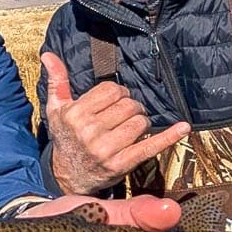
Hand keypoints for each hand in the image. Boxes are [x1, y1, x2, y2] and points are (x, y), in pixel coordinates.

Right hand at [41, 52, 189, 194]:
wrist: (67, 176)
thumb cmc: (65, 138)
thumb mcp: (56, 109)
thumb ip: (56, 81)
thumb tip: (48, 54)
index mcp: (75, 114)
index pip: (112, 90)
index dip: (117, 93)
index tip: (114, 102)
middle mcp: (89, 131)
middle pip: (128, 104)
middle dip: (130, 107)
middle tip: (122, 117)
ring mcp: (106, 149)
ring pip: (140, 121)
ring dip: (141, 122)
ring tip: (130, 128)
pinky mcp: (121, 164)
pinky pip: (150, 146)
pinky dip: (168, 136)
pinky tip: (182, 127)